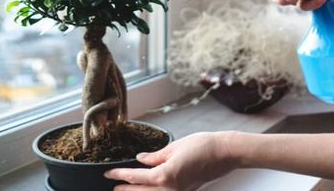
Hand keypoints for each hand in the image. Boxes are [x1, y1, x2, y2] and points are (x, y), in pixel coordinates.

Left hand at [104, 132, 237, 190]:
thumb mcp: (173, 148)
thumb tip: (140, 160)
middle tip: (114, 186)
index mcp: (164, 176)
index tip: (108, 173)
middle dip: (126, 189)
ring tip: (127, 189)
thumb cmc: (202, 146)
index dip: (119, 175)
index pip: (135, 177)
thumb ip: (154, 157)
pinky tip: (149, 188)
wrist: (225, 153)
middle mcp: (170, 189)